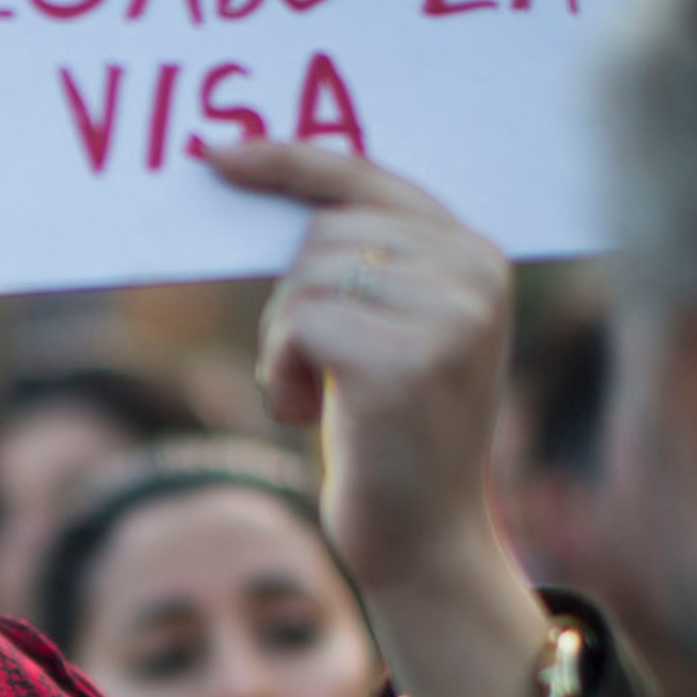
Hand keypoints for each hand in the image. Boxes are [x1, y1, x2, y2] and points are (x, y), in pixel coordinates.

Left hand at [210, 141, 550, 696]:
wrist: (425, 542)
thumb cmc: (390, 437)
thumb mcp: (391, 330)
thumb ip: (363, 260)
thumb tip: (257, 170)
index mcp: (477, 254)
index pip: (369, 177)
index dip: (290, 160)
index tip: (218, 154)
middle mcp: (476, 271)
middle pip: (327, 228)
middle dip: (290, 297)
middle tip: (308, 367)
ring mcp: (450, 313)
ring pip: (306, 277)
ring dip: (283, 340)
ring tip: (317, 397)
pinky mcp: (409, 359)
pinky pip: (299, 323)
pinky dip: (280, 369)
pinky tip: (306, 413)